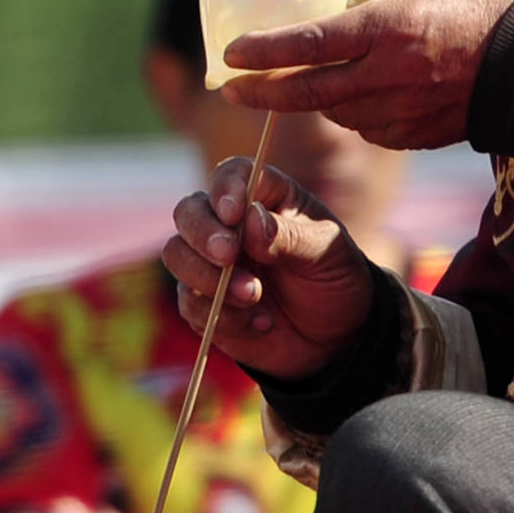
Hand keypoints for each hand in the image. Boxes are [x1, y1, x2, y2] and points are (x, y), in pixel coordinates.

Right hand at [158, 155, 379, 379]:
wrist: (336, 337)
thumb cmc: (335, 279)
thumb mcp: (328, 254)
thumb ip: (290, 237)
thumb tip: (250, 220)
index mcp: (264, 197)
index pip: (232, 175)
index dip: (226, 189)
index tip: (234, 214)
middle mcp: (230, 225)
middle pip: (189, 211)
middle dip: (202, 233)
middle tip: (229, 256)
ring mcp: (212, 263)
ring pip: (177, 255)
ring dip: (208, 276)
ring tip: (253, 295)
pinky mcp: (204, 303)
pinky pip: (191, 303)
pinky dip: (223, 316)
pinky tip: (262, 323)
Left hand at [218, 0, 513, 148]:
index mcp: (388, 29)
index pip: (308, 43)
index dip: (264, 50)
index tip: (229, 54)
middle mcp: (388, 78)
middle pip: (308, 94)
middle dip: (264, 93)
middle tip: (233, 89)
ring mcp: (404, 113)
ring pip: (337, 113)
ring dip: (313, 99)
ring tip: (301, 79)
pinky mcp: (420, 136)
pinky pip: (369, 129)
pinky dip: (353, 112)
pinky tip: (355, 93)